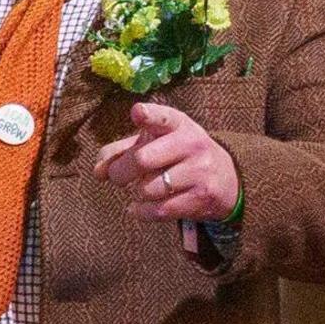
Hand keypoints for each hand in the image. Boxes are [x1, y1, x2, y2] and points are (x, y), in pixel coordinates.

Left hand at [93, 101, 240, 222]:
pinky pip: (159, 209)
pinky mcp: (201, 197)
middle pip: (142, 159)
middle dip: (121, 172)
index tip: (138, 112)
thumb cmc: (178, 157)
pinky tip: (139, 207)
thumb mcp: (155, 143)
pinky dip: (142, 212)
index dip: (149, 116)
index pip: (163, 117)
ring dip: (136, 193)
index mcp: (178, 125)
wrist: (226, 179)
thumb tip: (98, 171)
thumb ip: (121, 151)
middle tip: (118, 177)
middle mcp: (191, 144)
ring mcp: (199, 171)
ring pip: (148, 188)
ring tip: (141, 190)